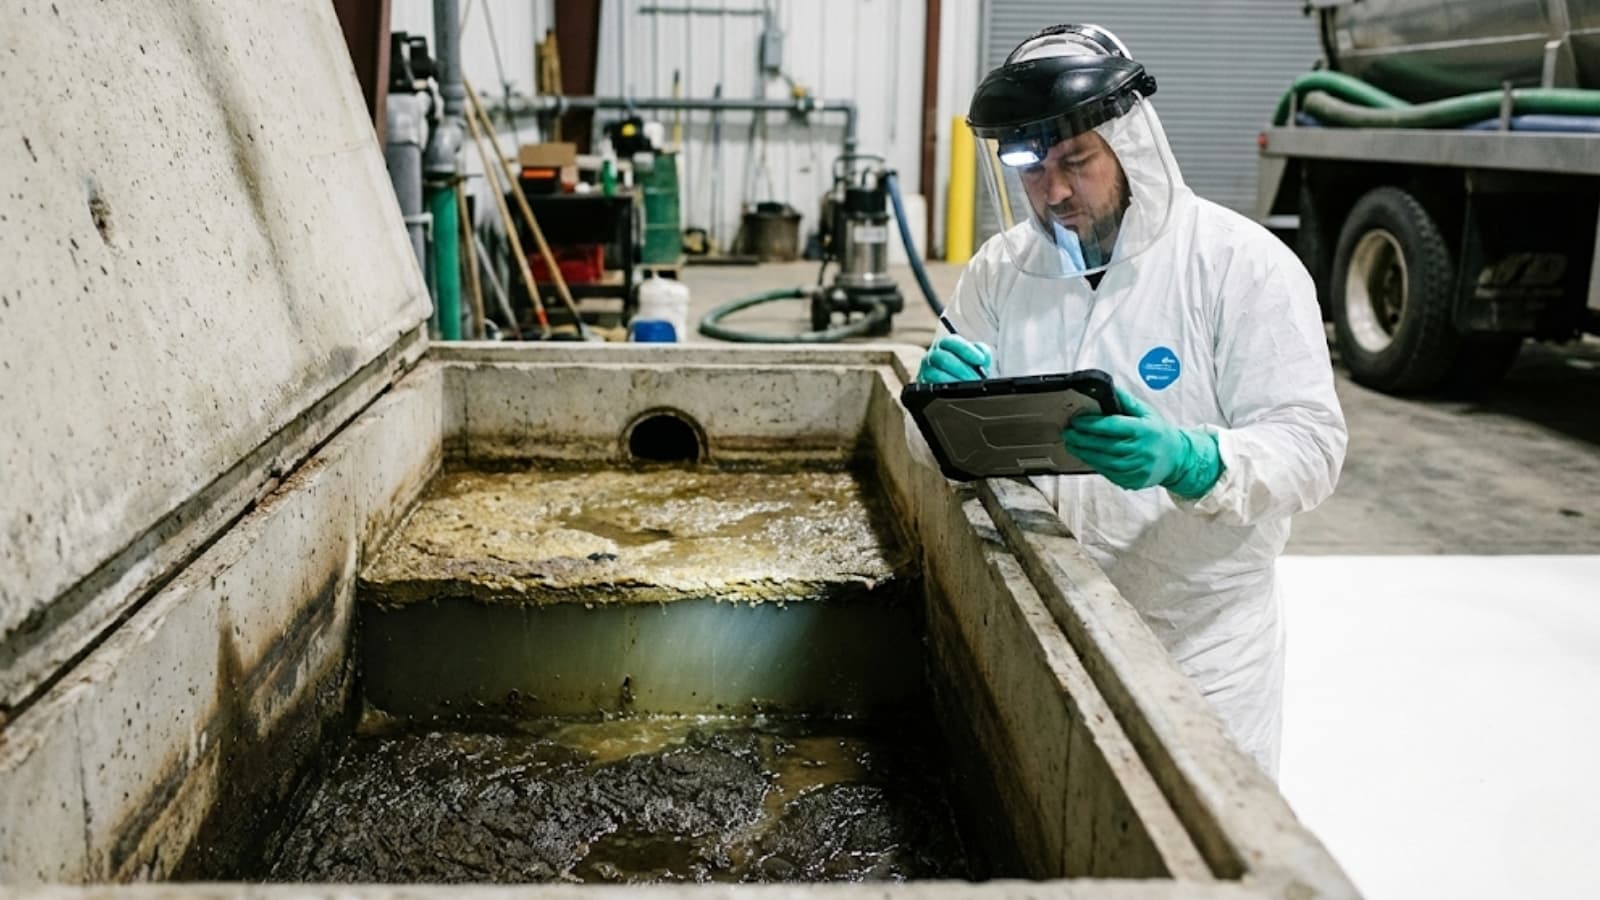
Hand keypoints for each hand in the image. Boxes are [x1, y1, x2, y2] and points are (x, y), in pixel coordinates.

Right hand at [917, 335, 992, 383]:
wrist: (962, 389)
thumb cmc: (969, 370)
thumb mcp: (978, 359)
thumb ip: (983, 353)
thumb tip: (983, 358)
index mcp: (946, 344)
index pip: (952, 341)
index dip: (966, 350)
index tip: (980, 360)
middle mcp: (933, 355)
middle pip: (943, 358)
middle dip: (962, 369)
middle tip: (976, 379)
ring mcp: (926, 371)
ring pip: (936, 373)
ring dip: (955, 381)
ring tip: (968, 387)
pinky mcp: (924, 386)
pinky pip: (931, 387)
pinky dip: (946, 389)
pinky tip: (957, 392)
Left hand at [1062, 387, 1220, 496]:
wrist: (1177, 459)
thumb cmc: (1159, 433)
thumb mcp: (1147, 412)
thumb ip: (1125, 401)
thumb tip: (1107, 388)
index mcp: (1144, 430)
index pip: (1112, 426)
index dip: (1091, 423)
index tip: (1077, 420)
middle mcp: (1141, 450)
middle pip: (1104, 445)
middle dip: (1081, 438)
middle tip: (1068, 432)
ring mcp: (1136, 468)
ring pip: (1103, 461)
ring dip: (1084, 453)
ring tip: (1071, 444)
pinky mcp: (1131, 481)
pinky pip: (1108, 473)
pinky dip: (1094, 464)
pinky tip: (1086, 456)